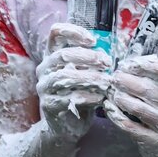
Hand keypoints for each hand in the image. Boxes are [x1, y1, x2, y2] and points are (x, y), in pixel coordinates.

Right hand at [37, 22, 110, 140]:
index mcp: (53, 55)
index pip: (56, 33)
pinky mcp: (49, 105)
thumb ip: (93, 59)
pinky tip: (101, 97)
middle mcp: (44, 68)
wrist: (67, 125)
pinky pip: (69, 96)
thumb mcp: (86, 72)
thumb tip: (113, 47)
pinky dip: (89, 96)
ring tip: (107, 80)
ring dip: (90, 76)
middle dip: (88, 56)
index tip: (93, 41)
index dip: (74, 31)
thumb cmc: (80, 92)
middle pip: (62, 54)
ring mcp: (44, 87)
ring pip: (65, 75)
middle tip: (107, 62)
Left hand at [104, 55, 157, 156]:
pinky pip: (132, 127)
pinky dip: (118, 117)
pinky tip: (109, 109)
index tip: (131, 63)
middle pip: (152, 90)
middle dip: (130, 82)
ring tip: (111, 93)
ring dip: (123, 99)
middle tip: (115, 77)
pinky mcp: (154, 141)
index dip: (149, 65)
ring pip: (141, 109)